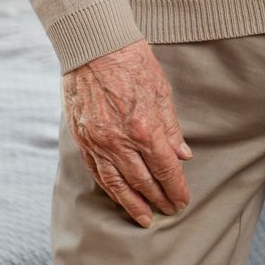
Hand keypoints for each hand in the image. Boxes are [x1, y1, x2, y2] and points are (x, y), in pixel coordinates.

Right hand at [62, 39, 192, 227]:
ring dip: (131, 203)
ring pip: (116, 183)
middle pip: (142, 181)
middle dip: (157, 199)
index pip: (164, 168)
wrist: (93, 46)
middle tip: (168, 211)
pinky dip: (109, 187)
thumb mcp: (161, 90)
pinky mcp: (82, 139)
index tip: (182, 200)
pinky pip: (97, 171)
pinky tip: (118, 195)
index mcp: (144, 127)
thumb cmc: (132, 62)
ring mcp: (97, 142)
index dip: (175, 188)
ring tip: (143, 218)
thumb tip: (182, 155)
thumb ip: (171, 127)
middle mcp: (119, 141)